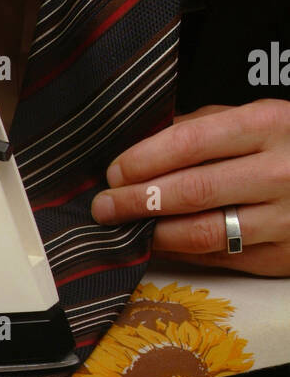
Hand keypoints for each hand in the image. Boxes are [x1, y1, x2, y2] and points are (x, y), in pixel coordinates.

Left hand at [90, 100, 289, 276]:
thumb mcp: (258, 117)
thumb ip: (203, 125)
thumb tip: (141, 144)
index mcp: (268, 125)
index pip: (190, 143)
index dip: (143, 160)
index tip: (114, 171)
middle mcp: (279, 173)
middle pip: (191, 192)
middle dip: (136, 201)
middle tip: (104, 206)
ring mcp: (284, 219)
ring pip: (202, 233)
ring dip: (154, 233)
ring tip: (124, 228)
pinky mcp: (283, 256)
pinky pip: (221, 258)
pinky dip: (182, 254)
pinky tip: (159, 244)